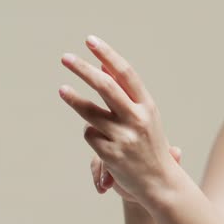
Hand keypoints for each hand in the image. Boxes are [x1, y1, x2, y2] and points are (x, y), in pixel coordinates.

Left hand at [59, 35, 181, 204]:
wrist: (160, 182)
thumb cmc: (150, 143)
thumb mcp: (144, 115)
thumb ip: (125, 92)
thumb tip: (102, 64)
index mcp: (148, 106)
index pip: (125, 73)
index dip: (107, 55)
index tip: (90, 41)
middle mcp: (137, 118)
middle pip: (105, 86)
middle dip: (83, 69)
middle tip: (65, 58)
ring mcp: (124, 137)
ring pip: (90, 111)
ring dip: (74, 99)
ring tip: (63, 90)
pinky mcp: (111, 154)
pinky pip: (90, 135)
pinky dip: (91, 133)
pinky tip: (101, 140)